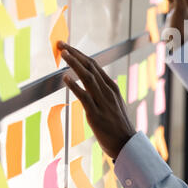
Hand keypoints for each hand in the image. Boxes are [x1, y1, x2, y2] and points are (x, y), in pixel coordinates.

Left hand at [58, 41, 135, 159]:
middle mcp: (108, 91)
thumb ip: (104, 93)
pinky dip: (74, 86)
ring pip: (88, 77)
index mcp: (112, 87)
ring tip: (63, 54)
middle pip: (90, 67)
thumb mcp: (113, 104)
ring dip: (74, 64)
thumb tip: (94, 84)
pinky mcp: (96, 114)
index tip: (68, 47)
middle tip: (61, 44)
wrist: (126, 143)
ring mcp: (103, 102)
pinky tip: (65, 78)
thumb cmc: (118, 125)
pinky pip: (84, 96)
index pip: (94, 65)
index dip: (80, 54)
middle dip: (75, 53)